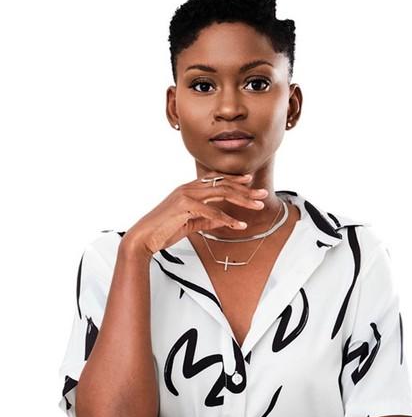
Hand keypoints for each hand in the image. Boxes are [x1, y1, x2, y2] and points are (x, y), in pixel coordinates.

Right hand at [121, 171, 268, 254]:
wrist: (143, 237)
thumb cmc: (163, 230)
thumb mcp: (191, 224)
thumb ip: (208, 220)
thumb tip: (226, 220)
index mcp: (188, 189)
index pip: (216, 179)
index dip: (234, 179)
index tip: (250, 181)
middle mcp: (188, 188)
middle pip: (223, 184)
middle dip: (245, 189)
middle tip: (262, 194)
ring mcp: (186, 195)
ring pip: (221, 193)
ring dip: (242, 199)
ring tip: (257, 205)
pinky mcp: (185, 206)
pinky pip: (212, 212)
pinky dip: (227, 219)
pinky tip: (238, 224)